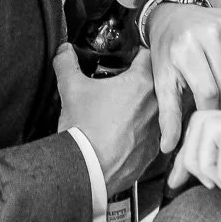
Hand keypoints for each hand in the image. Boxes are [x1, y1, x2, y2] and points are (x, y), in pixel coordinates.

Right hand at [55, 45, 159, 196]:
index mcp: (141, 83)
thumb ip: (66, 63)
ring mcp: (156, 130)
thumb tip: (64, 52)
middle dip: (138, 82)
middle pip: (153, 83)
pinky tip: (122, 134)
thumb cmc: (84, 129)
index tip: (127, 58)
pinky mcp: (152, 152)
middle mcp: (155, 106)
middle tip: (121, 85)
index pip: (147, 55)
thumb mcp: (70, 88)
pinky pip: (150, 134)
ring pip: (154, 110)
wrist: (88, 170)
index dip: (135, 54)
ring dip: (141, 108)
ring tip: (120, 111)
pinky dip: (139, 132)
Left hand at [146, 3, 220, 151]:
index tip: (208, 118)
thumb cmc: (169, 51)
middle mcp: (209, 32)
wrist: (173, 15)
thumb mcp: (163, 81)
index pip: (208, 93)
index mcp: (186, 48)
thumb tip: (169, 148)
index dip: (211, 111)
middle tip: (220, 109)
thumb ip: (168, 115)